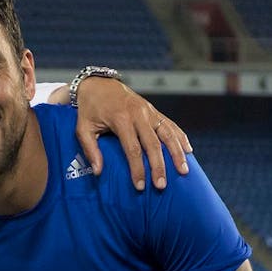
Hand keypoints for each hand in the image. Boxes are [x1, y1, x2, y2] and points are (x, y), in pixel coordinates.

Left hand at [73, 77, 191, 191]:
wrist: (98, 84)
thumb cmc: (89, 110)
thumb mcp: (83, 129)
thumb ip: (90, 150)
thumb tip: (98, 173)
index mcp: (121, 119)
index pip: (133, 149)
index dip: (138, 169)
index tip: (140, 186)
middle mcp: (138, 114)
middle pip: (153, 144)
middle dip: (159, 166)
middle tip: (162, 186)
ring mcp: (149, 111)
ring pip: (168, 133)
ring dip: (177, 153)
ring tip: (184, 171)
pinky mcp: (154, 110)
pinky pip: (170, 124)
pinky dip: (180, 137)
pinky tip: (189, 150)